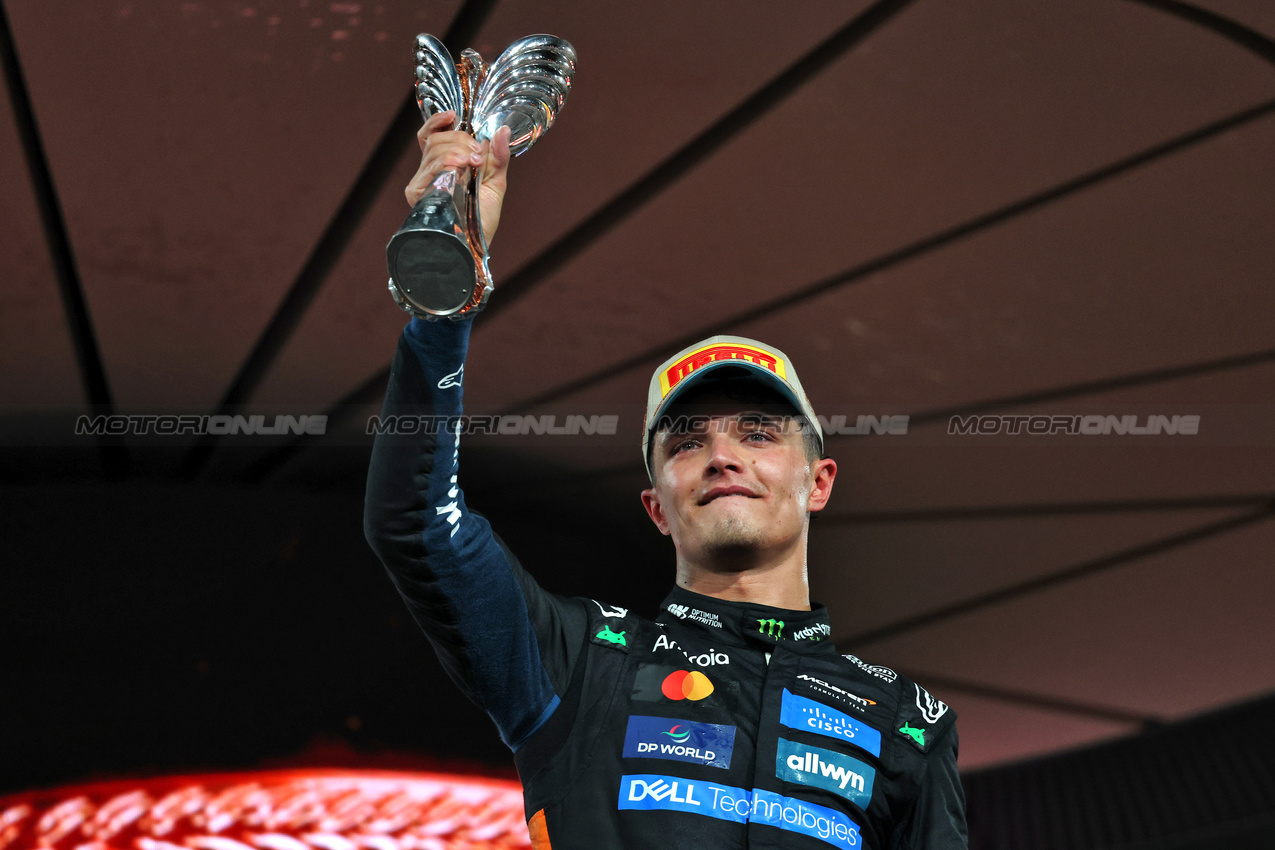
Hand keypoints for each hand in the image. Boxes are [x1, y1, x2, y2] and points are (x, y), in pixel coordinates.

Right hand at [405, 110, 511, 245]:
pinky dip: (449, 162)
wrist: (474, 246)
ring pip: (435, 149)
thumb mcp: (496, 184)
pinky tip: (462, 172)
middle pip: (436, 139)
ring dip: (459, 151)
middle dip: (461, 139)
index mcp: (444, 167)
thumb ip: (498, 157)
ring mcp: (422, 182)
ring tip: (474, 166)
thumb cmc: (481, 221)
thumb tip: (502, 130)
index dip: (437, 122)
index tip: (453, 116)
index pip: (430, 136)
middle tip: (478, 155)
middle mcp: (429, 173)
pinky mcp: (418, 193)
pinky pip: (432, 166)